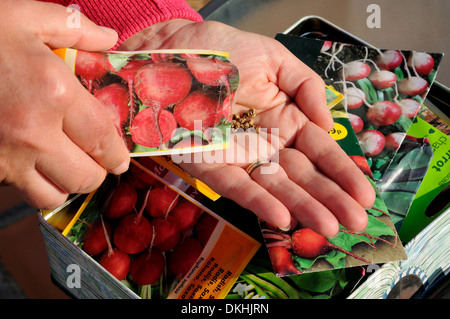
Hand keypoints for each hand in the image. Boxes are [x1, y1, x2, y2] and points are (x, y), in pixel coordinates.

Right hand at [0, 0, 129, 208]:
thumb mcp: (25, 17)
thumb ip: (75, 28)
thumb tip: (110, 39)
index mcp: (54, 94)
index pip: (102, 139)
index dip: (117, 154)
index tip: (121, 160)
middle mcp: (34, 133)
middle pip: (85, 177)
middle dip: (98, 172)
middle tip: (97, 161)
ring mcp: (5, 156)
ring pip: (54, 195)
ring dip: (68, 184)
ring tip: (68, 166)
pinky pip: (23, 193)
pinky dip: (37, 187)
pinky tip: (36, 166)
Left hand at [119, 20, 374, 236]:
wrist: (172, 49)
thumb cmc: (221, 49)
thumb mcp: (274, 58)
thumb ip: (307, 86)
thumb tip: (330, 123)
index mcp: (284, 117)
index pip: (319, 149)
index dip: (342, 172)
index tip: (364, 195)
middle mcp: (265, 141)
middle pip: (302, 175)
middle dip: (330, 198)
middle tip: (357, 223)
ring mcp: (238, 155)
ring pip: (275, 187)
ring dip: (302, 207)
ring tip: (329, 227)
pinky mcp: (208, 164)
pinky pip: (236, 186)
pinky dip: (258, 202)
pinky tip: (282, 218)